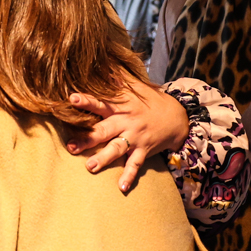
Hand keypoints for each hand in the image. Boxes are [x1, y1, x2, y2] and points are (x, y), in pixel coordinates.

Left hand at [65, 74, 188, 193]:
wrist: (178, 116)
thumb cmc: (151, 100)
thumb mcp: (135, 86)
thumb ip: (116, 78)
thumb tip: (100, 62)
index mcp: (122, 105)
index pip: (101, 102)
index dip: (87, 101)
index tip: (72, 99)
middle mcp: (127, 122)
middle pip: (105, 130)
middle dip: (88, 138)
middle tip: (71, 146)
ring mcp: (135, 138)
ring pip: (117, 148)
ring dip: (104, 158)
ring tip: (90, 167)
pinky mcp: (144, 150)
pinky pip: (135, 165)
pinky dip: (129, 176)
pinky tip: (122, 188)